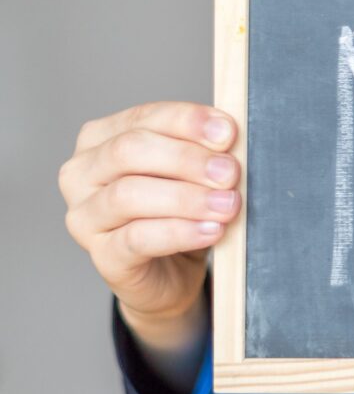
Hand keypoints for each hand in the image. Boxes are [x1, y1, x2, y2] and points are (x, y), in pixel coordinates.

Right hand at [59, 102, 239, 345]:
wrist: (172, 275)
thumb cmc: (181, 213)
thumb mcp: (193, 174)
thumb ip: (204, 152)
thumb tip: (228, 135)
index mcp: (101, 139)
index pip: (143, 118)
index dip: (187, 122)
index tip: (227, 132)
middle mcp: (82, 174)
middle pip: (129, 151)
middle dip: (186, 159)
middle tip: (229, 172)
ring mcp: (85, 216)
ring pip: (128, 195)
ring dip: (186, 198)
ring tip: (227, 205)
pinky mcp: (102, 256)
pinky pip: (137, 239)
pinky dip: (180, 232)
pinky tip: (211, 230)